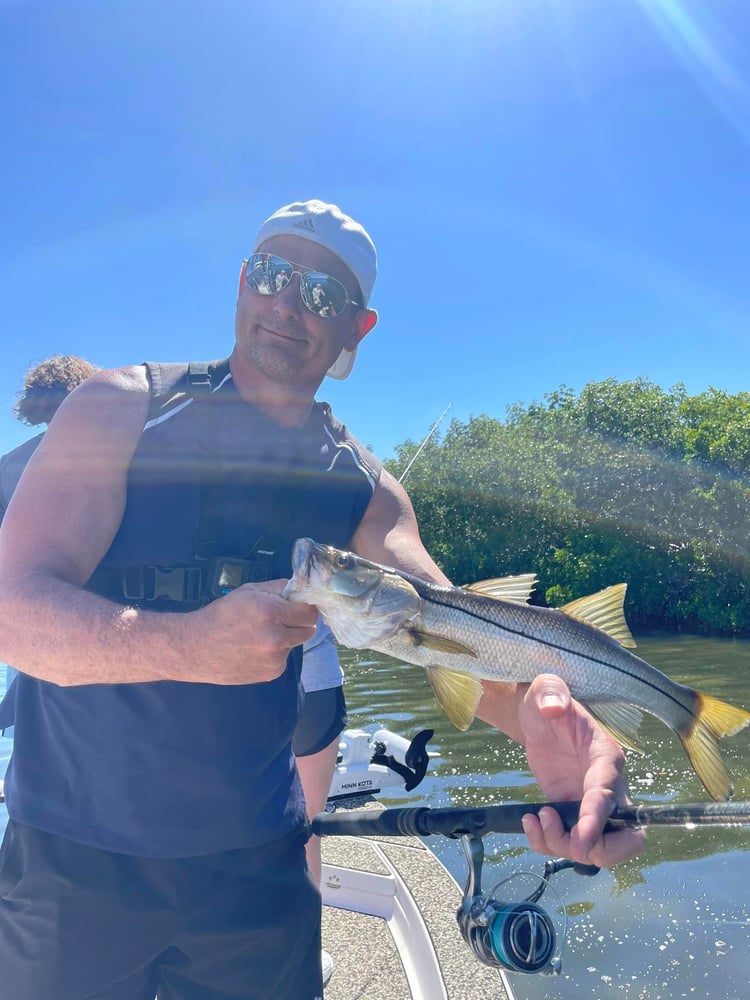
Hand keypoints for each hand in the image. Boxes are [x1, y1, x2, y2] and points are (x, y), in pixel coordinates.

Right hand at [187, 579, 317, 684]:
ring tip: (261, 635)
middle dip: (298, 622)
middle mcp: (277, 637)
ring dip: (287, 638)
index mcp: (272, 612)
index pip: (310, 611)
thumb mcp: (248, 591)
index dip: (305, 607)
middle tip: (281, 619)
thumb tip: (300, 588)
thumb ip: (278, 588)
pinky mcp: (272, 673)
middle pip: (309, 629)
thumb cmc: (220, 616)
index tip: (298, 607)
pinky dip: (276, 653)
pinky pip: (284, 658)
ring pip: (296, 644)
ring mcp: (275, 658)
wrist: (196, 648)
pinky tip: (255, 650)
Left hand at [518, 674, 646, 867]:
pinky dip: (548, 843)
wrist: (537, 712)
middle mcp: (607, 785)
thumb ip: (551, 692)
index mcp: (606, 757)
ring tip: (537, 819)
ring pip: (597, 847)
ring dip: (564, 847)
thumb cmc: (545, 697)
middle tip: (566, 842)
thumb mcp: (545, 688)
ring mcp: (591, 801)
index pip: (610, 796)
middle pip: (627, 836)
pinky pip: (570, 842)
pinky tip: (530, 822)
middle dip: (598, 850)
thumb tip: (553, 707)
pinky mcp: (572, 810)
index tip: (581, 842)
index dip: (598, 821)